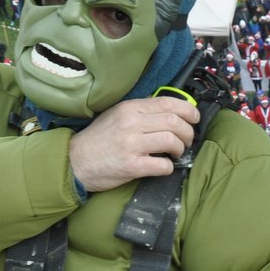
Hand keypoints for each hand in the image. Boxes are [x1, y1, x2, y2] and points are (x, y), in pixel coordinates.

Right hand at [68, 98, 199, 193]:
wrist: (75, 161)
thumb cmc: (99, 139)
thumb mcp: (117, 116)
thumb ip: (140, 111)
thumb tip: (170, 112)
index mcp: (130, 108)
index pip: (168, 103)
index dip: (188, 110)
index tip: (194, 119)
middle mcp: (131, 123)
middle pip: (174, 122)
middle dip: (187, 133)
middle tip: (186, 141)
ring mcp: (131, 144)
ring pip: (171, 141)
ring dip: (180, 149)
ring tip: (175, 154)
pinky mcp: (131, 166)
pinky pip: (162, 165)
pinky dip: (169, 167)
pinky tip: (163, 167)